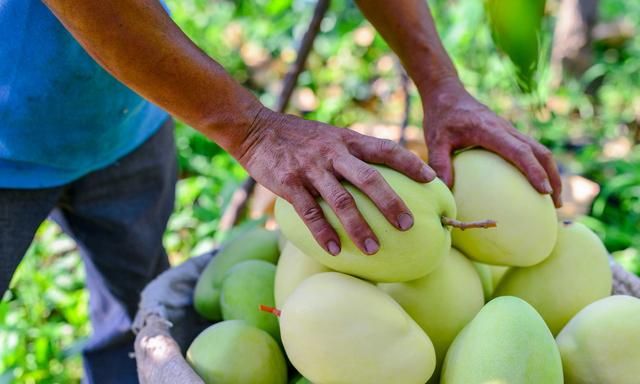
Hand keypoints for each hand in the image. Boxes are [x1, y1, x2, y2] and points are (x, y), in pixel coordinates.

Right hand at [235, 107, 435, 255]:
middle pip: (370, 178)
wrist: (255, 129)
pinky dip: (323, 232)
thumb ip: (351, 152)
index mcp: (347, 140)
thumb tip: (378, 176)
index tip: (432, 179)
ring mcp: (311, 168)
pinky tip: (334, 251)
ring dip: (360, 227)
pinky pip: (310, 212)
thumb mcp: (330, 136)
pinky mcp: (289, 183)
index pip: (386, 149)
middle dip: (391, 203)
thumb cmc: (297, 137)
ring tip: (374, 249)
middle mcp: (333, 153)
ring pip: (342, 200)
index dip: (411, 163)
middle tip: (408, 226)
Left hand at [421, 78, 561, 206]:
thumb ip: (440, 163)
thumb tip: (445, 190)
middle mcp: (506, 129)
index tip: (545, 191)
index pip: (520, 151)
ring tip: (552, 200)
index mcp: (490, 130)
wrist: (446, 93)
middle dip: (553, 176)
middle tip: (556, 203)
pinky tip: (530, 187)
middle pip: (540, 152)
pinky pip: (528, 150)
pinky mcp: (507, 133)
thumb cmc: (440, 116)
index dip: (534, 171)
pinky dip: (537, 167)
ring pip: (539, 150)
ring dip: (550, 172)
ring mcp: (509, 130)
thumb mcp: (435, 140)